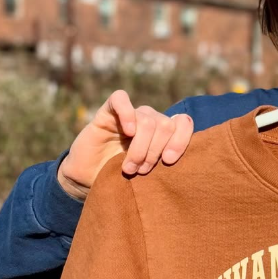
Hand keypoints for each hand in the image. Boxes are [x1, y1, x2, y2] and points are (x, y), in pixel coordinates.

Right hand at [57, 90, 192, 200]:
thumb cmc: (124, 179)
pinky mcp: (107, 112)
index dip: (180, 140)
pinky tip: (127, 131)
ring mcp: (129, 115)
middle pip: (165, 125)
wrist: (90, 179)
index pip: (183, 122)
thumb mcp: (150, 174)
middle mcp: (149, 120)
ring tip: (129, 168)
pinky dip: (127, 113)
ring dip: (140, 149)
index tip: (170, 161)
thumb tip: (187, 161)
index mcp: (163, 133)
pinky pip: (120, 99)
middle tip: (142, 171)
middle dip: (155, 152)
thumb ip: (166, 163)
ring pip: (146, 120)